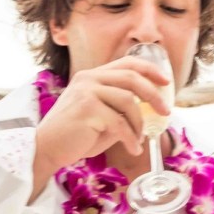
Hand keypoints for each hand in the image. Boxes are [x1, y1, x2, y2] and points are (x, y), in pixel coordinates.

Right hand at [34, 56, 171, 172]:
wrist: (47, 148)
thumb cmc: (76, 135)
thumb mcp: (103, 118)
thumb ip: (121, 111)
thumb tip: (149, 113)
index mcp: (93, 76)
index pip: (127, 63)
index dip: (150, 70)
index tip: (166, 82)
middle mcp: (89, 79)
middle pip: (132, 78)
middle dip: (154, 95)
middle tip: (166, 111)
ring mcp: (87, 92)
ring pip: (128, 102)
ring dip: (139, 124)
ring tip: (139, 139)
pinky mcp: (87, 109)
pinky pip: (120, 123)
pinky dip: (131, 138)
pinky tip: (134, 149)